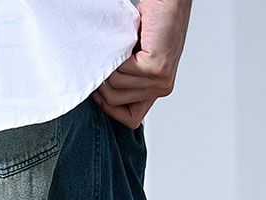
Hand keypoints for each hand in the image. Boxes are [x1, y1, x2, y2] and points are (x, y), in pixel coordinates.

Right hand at [92, 0, 191, 127]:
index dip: (110, 109)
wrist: (167, 1)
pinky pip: (122, 72)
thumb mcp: (134, 60)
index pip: (132, 120)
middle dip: (103, 83)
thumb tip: (98, 97)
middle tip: (108, 62)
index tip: (99, 91)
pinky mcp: (157, 67)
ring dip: (110, 67)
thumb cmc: (150, 23)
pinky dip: (118, 57)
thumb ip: (125, 80)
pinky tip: (127, 43)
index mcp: (157, 90)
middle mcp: (162, 88)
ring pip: (116, 88)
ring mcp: (161, 79)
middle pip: (116, 103)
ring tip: (119, 50)